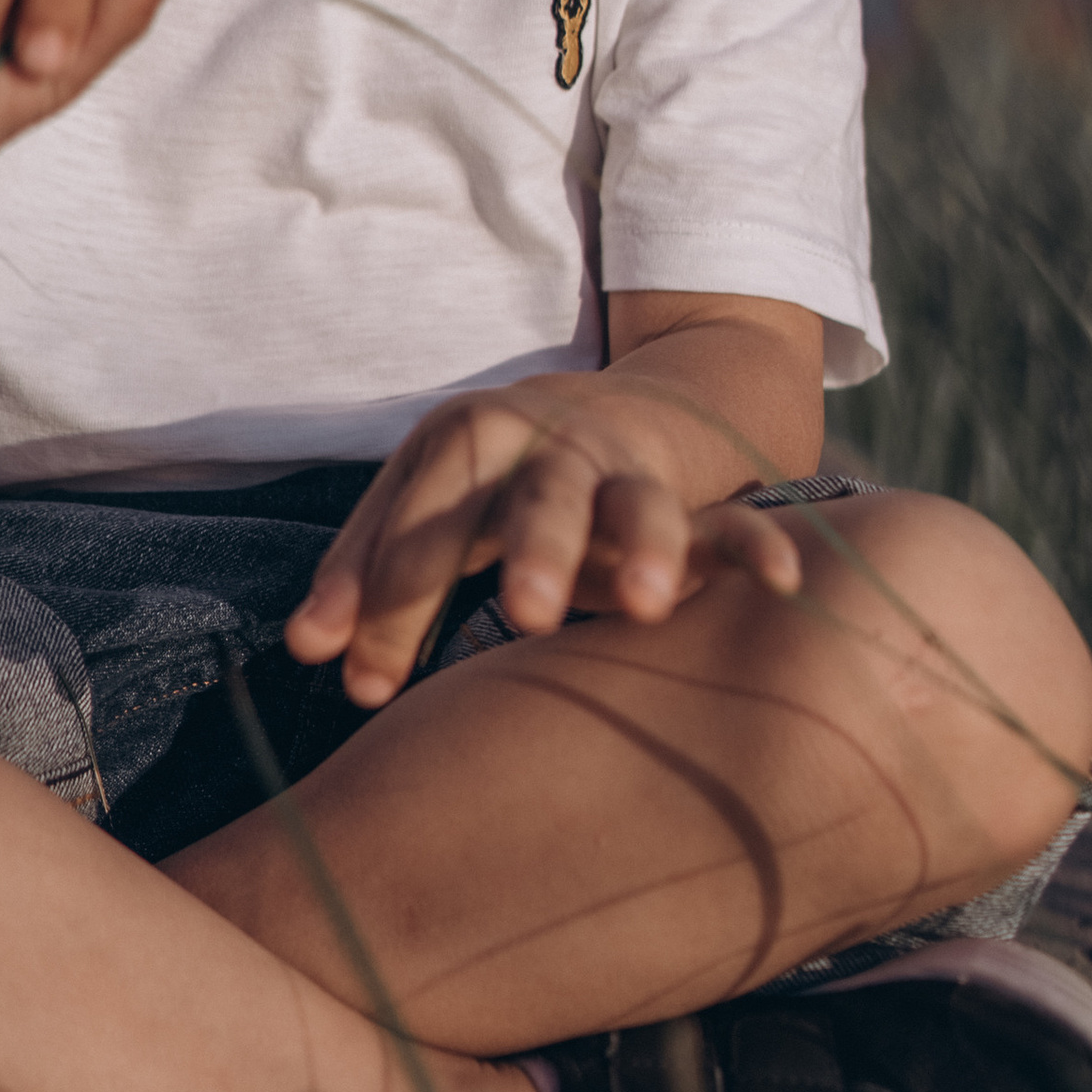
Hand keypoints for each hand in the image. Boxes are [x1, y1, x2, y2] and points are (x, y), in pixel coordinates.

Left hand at [284, 377, 807, 708]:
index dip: (387, 596)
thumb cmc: (502, 483)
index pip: (418, 520)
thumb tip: (306, 653)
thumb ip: (372, 575)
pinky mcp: (690, 499)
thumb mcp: (433, 506)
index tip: (360, 682)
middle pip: (530, 493)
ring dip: (641, 545)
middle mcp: (545, 446)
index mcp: (464, 440)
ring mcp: (623, 469)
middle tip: (520, 615)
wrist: (626, 408)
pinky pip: (733, 520)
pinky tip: (784, 582)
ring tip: (643, 606)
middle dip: (528, 549)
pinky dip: (757, 545)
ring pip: (632, 501)